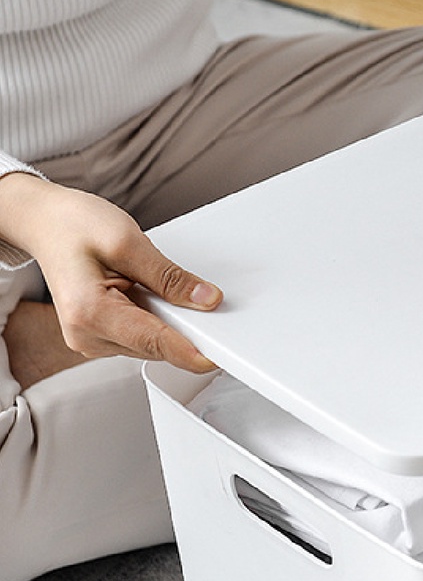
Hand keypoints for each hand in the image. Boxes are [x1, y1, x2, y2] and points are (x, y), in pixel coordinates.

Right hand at [0, 173, 221, 372]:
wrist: (46, 223)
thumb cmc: (74, 226)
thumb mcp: (127, 241)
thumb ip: (169, 276)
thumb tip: (206, 299)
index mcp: (90, 313)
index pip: (154, 343)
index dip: (191, 351)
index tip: (218, 357)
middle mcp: (87, 336)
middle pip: (156, 346)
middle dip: (181, 326)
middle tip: (192, 294)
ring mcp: (92, 340)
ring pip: (152, 344)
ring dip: (165, 320)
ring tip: (147, 283)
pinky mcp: (101, 337)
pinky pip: (142, 337)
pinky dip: (154, 319)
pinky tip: (142, 293)